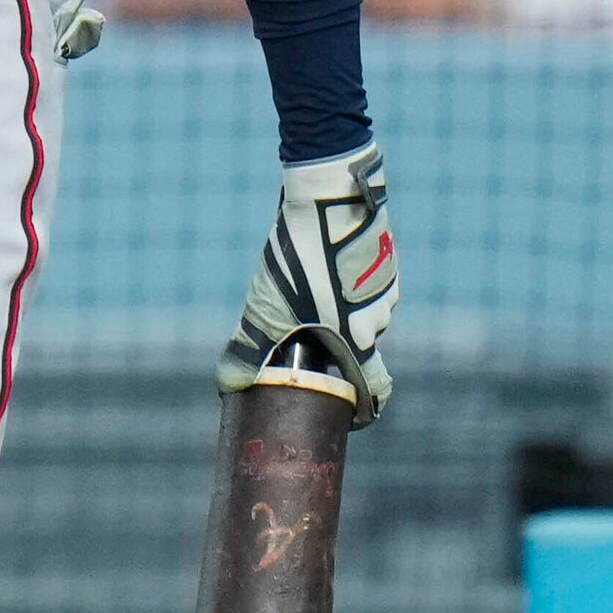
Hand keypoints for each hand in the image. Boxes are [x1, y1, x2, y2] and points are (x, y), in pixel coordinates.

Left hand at [220, 140, 394, 421]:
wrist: (328, 200)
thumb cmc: (299, 262)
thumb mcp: (265, 310)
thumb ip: (248, 352)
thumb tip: (226, 387)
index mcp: (357, 338)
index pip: (374, 388)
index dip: (365, 406)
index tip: (353, 413)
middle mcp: (379, 316)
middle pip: (359, 342)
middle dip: (335, 342)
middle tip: (305, 330)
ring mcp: (386, 284)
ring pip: (361, 307)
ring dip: (339, 305)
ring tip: (306, 286)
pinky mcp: (384, 254)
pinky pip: (364, 277)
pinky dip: (344, 277)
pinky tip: (320, 261)